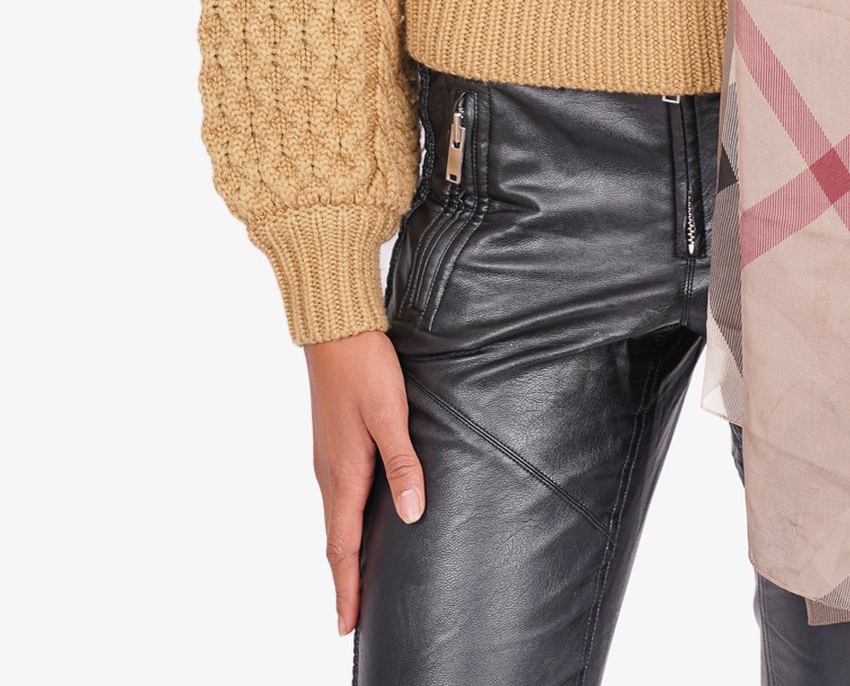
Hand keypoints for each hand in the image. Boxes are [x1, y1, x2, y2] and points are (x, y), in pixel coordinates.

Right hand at [304, 330, 424, 636]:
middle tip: (352, 617)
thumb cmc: (365, 368)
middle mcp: (330, 472)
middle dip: (344, 581)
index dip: (347, 588)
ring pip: (336, 519)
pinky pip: (337, 497)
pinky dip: (344, 524)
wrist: (335, 330)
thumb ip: (403, 463)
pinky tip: (359, 523)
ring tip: (357, 581)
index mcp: (344, 473)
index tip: (347, 626)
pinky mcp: (334, 444)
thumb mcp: (391, 414)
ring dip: (344, 554)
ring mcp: (329, 458)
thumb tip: (411, 513)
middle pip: (336, 541)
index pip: (343, 546)